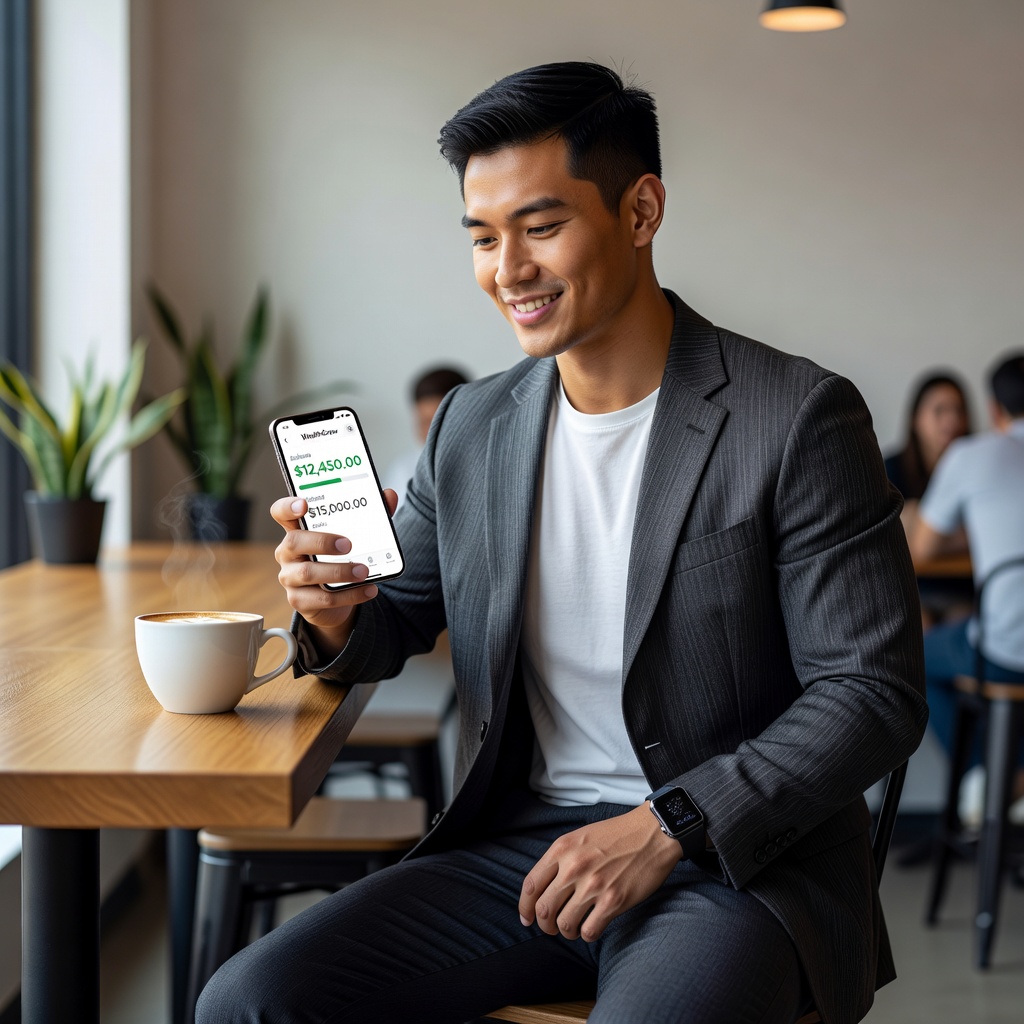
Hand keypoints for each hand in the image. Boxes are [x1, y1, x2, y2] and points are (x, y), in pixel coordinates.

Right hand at [271, 492, 397, 658]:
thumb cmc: (340, 558)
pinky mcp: (300, 600)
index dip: (287, 507)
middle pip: (294, 542)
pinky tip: (369, 589)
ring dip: (339, 571)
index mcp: (297, 530)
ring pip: (308, 573)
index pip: (281, 513)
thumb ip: (369, 515)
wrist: (337, 598)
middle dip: (322, 542)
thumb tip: (389, 496)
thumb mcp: (353, 535)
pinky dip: (349, 595)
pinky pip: (323, 598)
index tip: (303, 504)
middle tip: (348, 545)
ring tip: (364, 571)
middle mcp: (288, 552)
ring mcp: (290, 577)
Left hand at [518, 804, 682, 942]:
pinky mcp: (614, 901)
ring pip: (564, 924)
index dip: (525, 907)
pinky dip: (587, 935)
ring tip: (574, 927)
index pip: (531, 885)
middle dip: (544, 925)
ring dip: (566, 932)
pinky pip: (589, 931)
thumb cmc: (617, 835)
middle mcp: (573, 867)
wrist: (652, 833)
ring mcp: (593, 885)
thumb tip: (544, 888)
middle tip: (552, 927)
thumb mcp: (580, 837)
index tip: (527, 919)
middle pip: (543, 909)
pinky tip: (592, 926)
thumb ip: (561, 859)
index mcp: (562, 849)